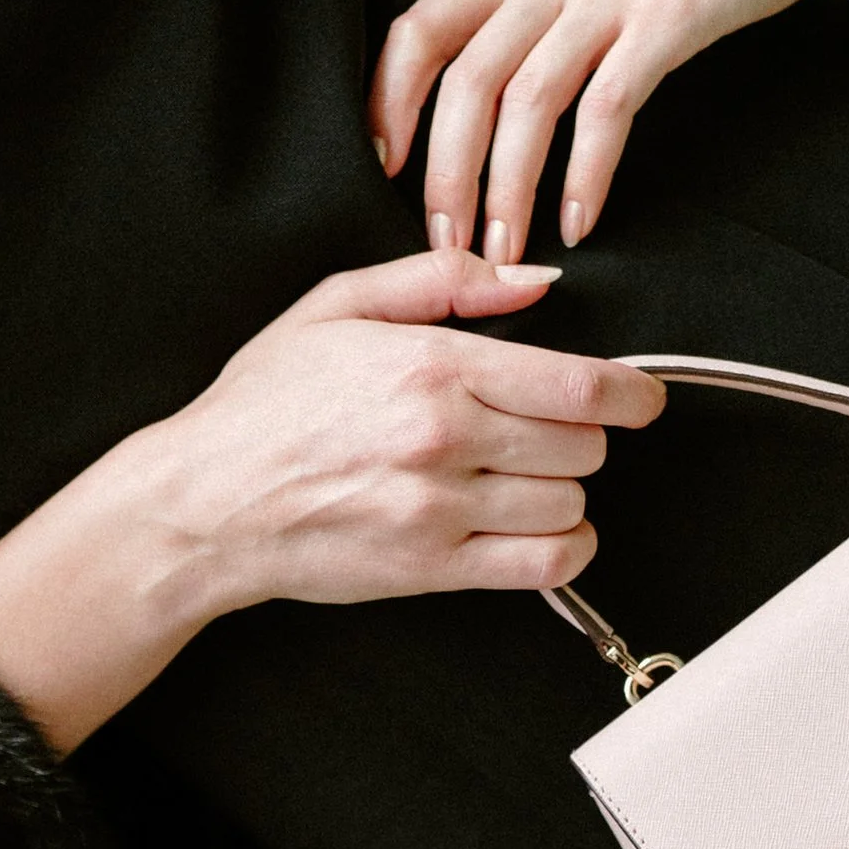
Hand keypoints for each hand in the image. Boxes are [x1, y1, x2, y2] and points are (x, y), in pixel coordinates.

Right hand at [160, 246, 664, 612]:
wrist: (208, 501)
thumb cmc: (265, 405)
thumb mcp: (340, 306)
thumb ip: (443, 282)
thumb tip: (533, 281)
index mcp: (431, 366)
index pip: (577, 385)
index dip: (629, 395)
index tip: (641, 400)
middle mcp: (444, 437)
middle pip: (584, 445)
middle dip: (579, 438)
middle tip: (543, 435)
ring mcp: (440, 508)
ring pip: (569, 503)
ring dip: (561, 493)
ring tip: (520, 480)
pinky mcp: (433, 567)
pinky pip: (545, 564)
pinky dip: (562, 549)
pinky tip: (537, 531)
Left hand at [370, 0, 848, 266]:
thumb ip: (523, 24)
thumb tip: (473, 111)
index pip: (421, 30)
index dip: (390, 100)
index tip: (384, 167)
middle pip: (467, 82)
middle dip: (448, 176)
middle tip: (447, 245)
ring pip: (528, 102)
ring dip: (509, 189)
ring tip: (504, 251)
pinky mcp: (664, 22)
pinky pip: (607, 108)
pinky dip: (587, 173)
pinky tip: (580, 223)